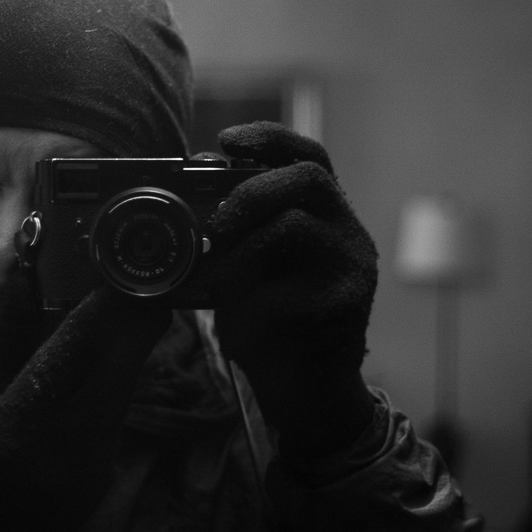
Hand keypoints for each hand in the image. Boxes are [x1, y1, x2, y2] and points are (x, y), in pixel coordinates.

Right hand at [0, 271, 169, 531]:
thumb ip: (9, 338)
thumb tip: (26, 275)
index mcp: (20, 420)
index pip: (72, 353)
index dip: (104, 311)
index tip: (122, 275)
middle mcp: (66, 445)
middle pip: (119, 370)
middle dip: (138, 323)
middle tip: (149, 282)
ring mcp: (93, 466)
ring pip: (123, 391)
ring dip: (129, 350)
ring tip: (131, 309)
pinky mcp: (107, 477)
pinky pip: (116, 416)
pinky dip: (116, 384)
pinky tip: (112, 362)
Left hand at [204, 122, 378, 464]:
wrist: (309, 393)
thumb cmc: (274, 324)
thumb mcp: (249, 270)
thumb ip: (232, 234)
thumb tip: (181, 198)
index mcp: (324, 215)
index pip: (308, 156)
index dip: (269, 138)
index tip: (226, 140)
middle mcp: (346, 233)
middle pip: (307, 179)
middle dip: (249, 192)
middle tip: (212, 229)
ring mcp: (351, 269)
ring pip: (294, 228)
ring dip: (237, 255)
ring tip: (211, 286)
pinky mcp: (343, 308)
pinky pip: (287, 291)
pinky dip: (247, 307)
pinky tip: (237, 328)